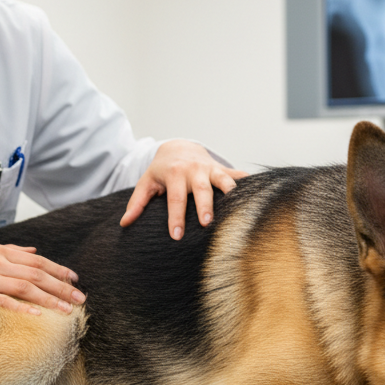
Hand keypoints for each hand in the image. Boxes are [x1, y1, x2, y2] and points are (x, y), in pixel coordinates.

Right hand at [0, 242, 84, 314]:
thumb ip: (9, 250)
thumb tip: (33, 250)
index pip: (36, 260)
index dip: (58, 269)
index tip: (74, 279)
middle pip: (36, 274)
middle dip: (61, 287)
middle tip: (80, 298)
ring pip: (26, 288)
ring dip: (50, 299)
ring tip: (67, 310)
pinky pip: (3, 301)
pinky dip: (22, 307)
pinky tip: (38, 315)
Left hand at [120, 140, 247, 239]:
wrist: (178, 147)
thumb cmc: (161, 171)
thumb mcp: (146, 183)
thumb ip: (137, 203)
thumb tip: (125, 223)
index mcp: (174, 174)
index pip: (175, 199)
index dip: (176, 218)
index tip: (176, 236)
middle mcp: (193, 170)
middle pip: (200, 189)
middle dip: (204, 205)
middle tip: (206, 223)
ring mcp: (209, 168)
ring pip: (222, 179)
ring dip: (229, 193)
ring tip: (237, 208)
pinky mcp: (221, 169)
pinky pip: (236, 174)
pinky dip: (247, 182)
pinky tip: (259, 191)